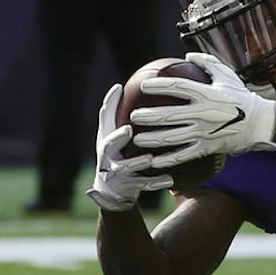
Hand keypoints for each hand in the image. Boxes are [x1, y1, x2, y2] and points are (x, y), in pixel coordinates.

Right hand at [87, 85, 173, 212]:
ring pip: (127, 168)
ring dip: (138, 162)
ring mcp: (117, 173)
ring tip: (149, 158)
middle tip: (128, 130)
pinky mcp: (128, 187)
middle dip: (117, 138)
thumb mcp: (112, 133)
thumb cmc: (115, 153)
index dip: (110, 107)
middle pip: (109, 146)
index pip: (105, 121)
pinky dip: (156, 182)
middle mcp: (107, 156)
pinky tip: (170, 179)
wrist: (112, 189)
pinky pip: (144, 185)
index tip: (120, 94)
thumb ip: (114, 113)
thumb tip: (119, 85)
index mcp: (106, 140)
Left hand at [128, 53, 275, 168]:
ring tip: (137, 138)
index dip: (158, 86)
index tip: (143, 86)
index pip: (177, 87)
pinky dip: (168, 159)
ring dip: (153, 138)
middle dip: (148, 116)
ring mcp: (206, 132)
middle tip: (133, 116)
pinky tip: (153, 160)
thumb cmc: (242, 97)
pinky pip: (185, 155)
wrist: (262, 124)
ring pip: (173, 137)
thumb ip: (207, 63)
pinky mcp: (208, 147)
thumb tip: (188, 54)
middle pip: (169, 115)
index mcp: (207, 94)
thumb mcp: (228, 75)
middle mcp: (204, 113)